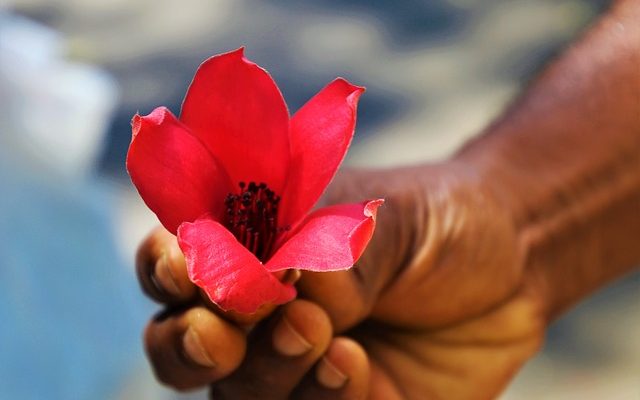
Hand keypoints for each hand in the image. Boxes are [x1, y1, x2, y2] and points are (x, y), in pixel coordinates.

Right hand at [137, 163, 545, 398]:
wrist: (511, 268)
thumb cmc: (437, 221)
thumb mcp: (384, 217)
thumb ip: (326, 252)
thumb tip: (280, 285)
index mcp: (255, 245)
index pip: (178, 258)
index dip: (166, 266)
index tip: (188, 267)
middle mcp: (262, 311)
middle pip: (180, 343)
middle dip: (189, 343)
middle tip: (222, 332)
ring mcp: (295, 366)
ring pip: (238, 391)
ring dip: (265, 368)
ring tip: (316, 331)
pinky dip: (321, 396)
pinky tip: (355, 365)